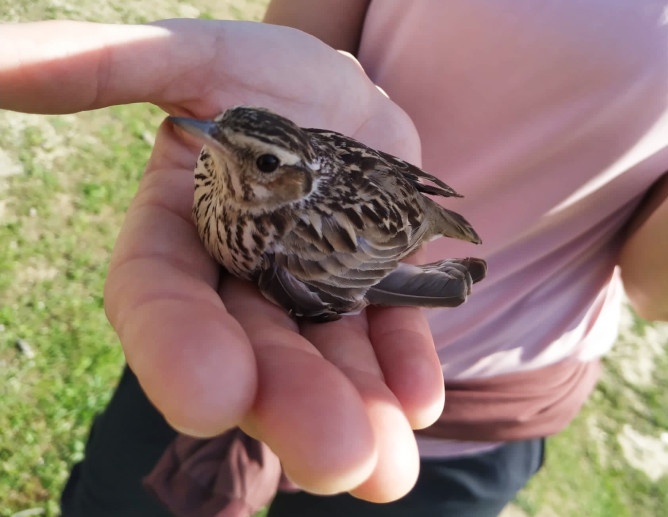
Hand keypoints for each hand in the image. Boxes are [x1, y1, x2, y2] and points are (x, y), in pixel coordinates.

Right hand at [1, 19, 443, 500]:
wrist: (348, 102)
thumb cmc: (266, 79)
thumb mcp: (198, 57)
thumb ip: (110, 66)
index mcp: (181, 240)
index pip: (162, 302)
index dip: (177, 347)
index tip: (207, 395)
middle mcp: (242, 285)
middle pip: (254, 354)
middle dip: (288, 406)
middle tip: (333, 461)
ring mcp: (314, 297)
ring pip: (325, 363)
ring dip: (358, 414)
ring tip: (385, 468)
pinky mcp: (378, 295)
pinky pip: (390, 335)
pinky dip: (403, 367)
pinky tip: (420, 401)